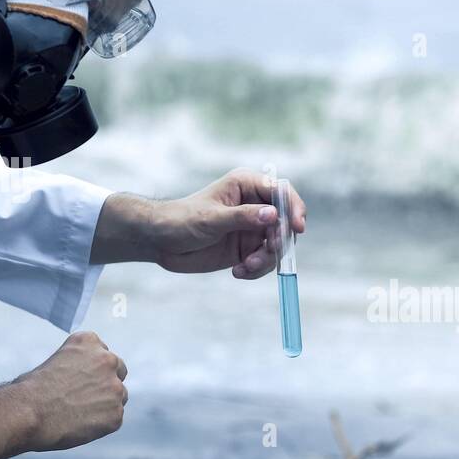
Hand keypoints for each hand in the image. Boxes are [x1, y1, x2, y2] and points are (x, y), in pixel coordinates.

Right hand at [0, 332, 127, 458]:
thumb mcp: (55, 360)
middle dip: (106, 382)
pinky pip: (114, 418)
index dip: (92, 369)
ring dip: (105, 403)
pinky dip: (101, 424)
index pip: (102, 353)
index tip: (80, 380)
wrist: (27, 412)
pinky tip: (80, 425)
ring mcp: (115, 388)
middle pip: (118, 371)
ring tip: (78, 413)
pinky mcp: (116, 413)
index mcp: (89, 342)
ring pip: (119, 396)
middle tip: (86, 397)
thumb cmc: (31, 389)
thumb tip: (87, 379)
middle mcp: (107, 360)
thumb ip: (78, 364)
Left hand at [89, 168, 307, 278]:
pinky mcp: (247, 249)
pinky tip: (237, 272)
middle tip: (266, 252)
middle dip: (279, 241)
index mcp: (247, 185)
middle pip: (285, 222)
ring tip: (245, 267)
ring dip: (266, 260)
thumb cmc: (181, 220)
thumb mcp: (212, 218)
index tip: (297, 228)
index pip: (281, 192)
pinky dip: (256, 270)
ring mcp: (252, 228)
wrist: (161, 242)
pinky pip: (265, 262)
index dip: (294, 208)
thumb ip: (243, 217)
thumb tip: (273, 215)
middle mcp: (254, 205)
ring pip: (277, 246)